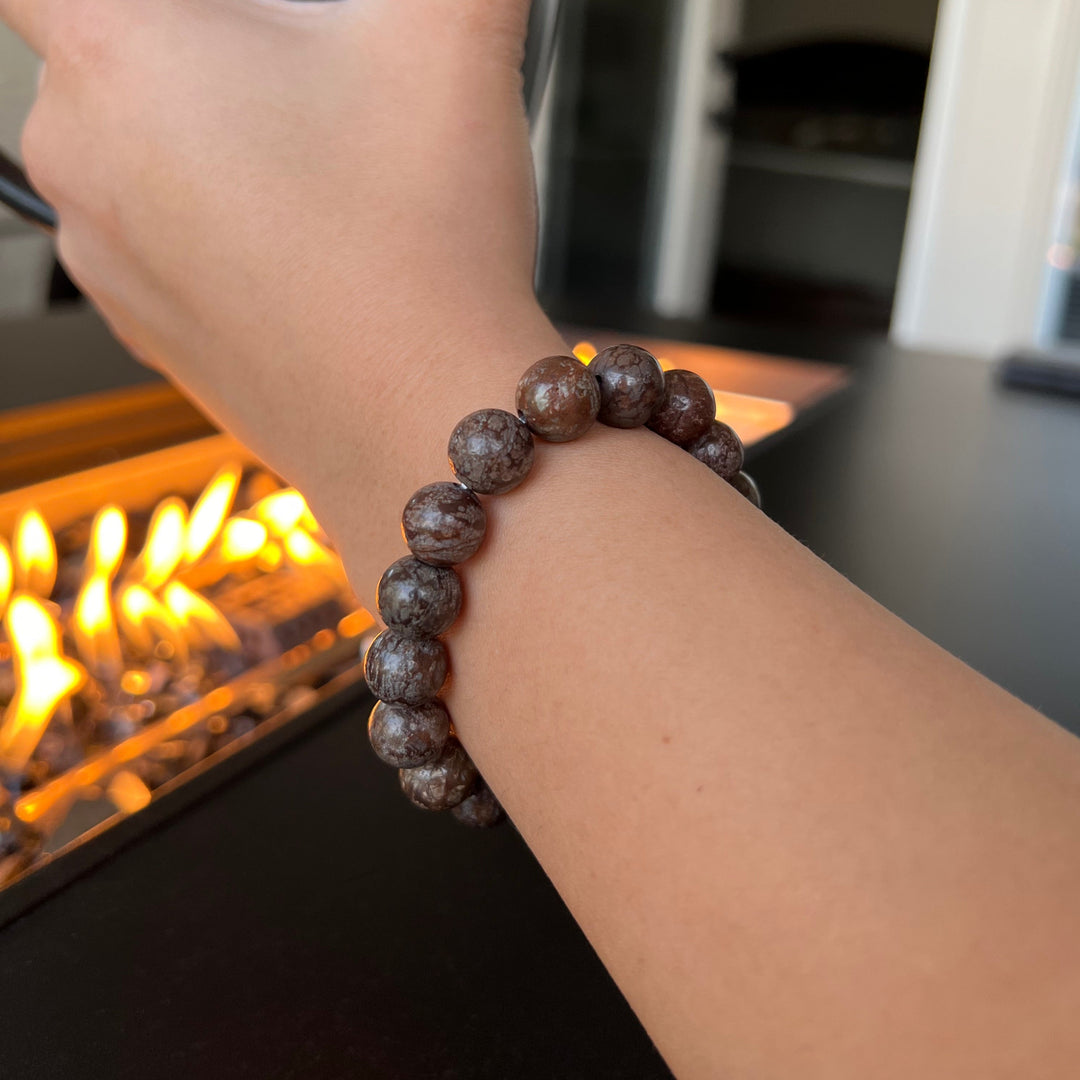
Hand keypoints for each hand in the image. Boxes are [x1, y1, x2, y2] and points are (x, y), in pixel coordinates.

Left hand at [1, 0, 540, 464]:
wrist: (423, 427)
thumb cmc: (419, 245)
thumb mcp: (453, 42)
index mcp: (116, 56)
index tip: (210, 27)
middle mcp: (77, 161)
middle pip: (99, 55)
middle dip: (191, 49)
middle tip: (299, 81)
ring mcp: (106, 265)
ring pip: (130, 157)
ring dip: (202, 143)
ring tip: (316, 173)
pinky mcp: (150, 335)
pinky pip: (158, 248)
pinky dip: (213, 233)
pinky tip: (307, 251)